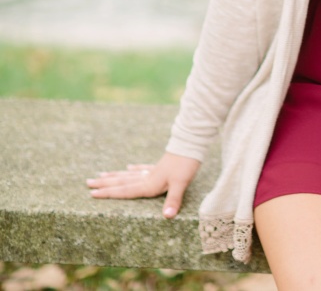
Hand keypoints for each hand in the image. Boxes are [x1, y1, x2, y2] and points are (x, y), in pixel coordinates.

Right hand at [86, 151, 200, 218]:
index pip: (125, 191)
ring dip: (115, 176)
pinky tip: (129, 167)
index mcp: (149, 184)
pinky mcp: (160, 165)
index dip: (108, 194)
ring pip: (129, 175)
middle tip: (87, 183)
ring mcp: (153, 170)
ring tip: (101, 175)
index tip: (92, 194)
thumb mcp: (181, 183)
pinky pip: (143, 169)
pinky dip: (135, 169)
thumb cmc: (186, 164)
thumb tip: (167, 218)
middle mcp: (147, 177)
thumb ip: (173, 200)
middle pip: (122, 182)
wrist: (192, 143)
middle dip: (105, 184)